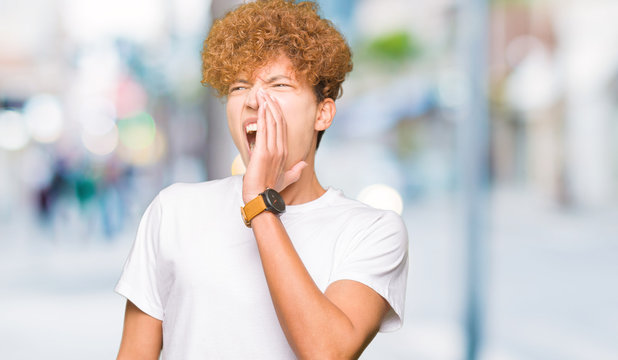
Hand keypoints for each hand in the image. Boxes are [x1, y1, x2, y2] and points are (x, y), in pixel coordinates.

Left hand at [242, 89, 306, 203]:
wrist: (261, 198)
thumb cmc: (270, 190)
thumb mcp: (286, 179)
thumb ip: (295, 171)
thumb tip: (303, 164)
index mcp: (284, 152)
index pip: (283, 128)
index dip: (278, 113)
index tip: (272, 101)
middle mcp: (280, 149)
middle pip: (278, 121)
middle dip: (272, 104)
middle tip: (266, 92)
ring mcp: (273, 150)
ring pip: (272, 122)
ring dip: (267, 106)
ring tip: (262, 93)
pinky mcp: (263, 152)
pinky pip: (264, 130)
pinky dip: (263, 116)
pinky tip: (262, 106)